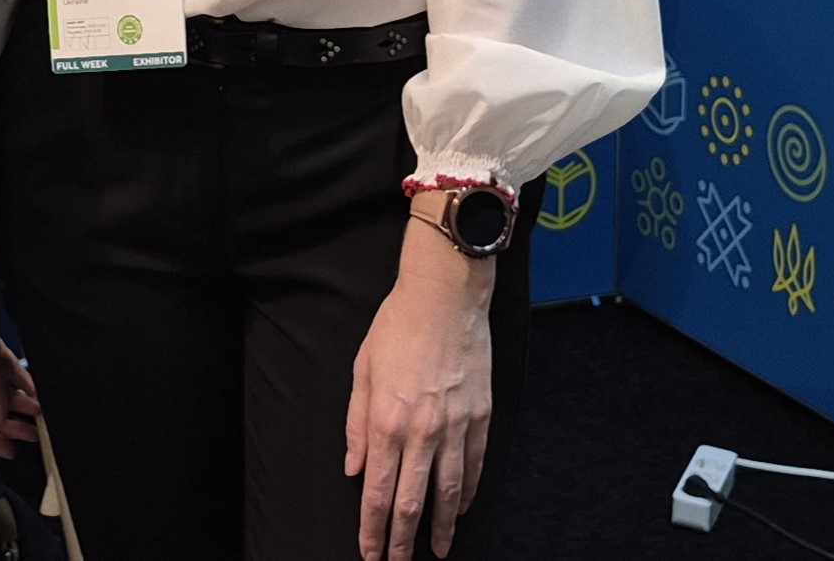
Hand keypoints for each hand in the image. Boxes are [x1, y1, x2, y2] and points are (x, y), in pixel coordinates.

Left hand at [345, 205, 496, 560]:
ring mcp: (454, 428)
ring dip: (441, 529)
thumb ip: (356, 424)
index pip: (377, 491)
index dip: (373, 529)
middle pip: (411, 503)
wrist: (444, 297)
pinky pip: (473, 469)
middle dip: (402, 541)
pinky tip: (460, 509)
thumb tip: (353, 469)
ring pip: (448, 495)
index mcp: (386, 421)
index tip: (371, 552)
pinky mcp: (480, 419)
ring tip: (438, 551)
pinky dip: (467, 495)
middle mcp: (421, 432)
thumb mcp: (362, 369)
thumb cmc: (397, 327)